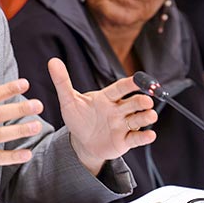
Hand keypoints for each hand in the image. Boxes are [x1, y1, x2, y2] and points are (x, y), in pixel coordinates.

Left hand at [47, 57, 157, 173]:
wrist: (81, 141)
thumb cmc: (78, 118)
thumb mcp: (68, 100)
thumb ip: (62, 81)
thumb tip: (52, 61)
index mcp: (106, 98)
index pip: (120, 88)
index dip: (129, 84)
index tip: (138, 79)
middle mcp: (118, 110)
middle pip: (133, 103)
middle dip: (141, 101)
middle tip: (147, 100)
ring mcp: (123, 125)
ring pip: (138, 119)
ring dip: (146, 117)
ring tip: (150, 115)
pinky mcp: (125, 141)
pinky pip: (137, 138)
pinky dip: (144, 137)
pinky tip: (149, 135)